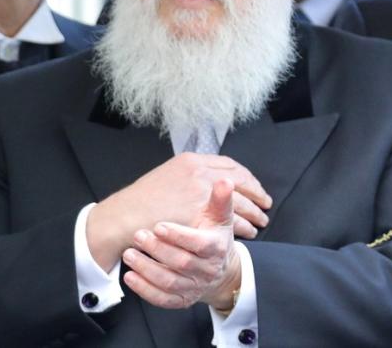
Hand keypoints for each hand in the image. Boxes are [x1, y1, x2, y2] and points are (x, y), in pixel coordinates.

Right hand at [87, 152, 270, 269]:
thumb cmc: (142, 201)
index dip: (247, 177)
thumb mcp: (167, 176)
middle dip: (257, 194)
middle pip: (242, 181)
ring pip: (241, 202)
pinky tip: (247, 232)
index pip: (231, 164)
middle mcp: (198, 172)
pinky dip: (244, 227)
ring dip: (254, 213)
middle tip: (265, 203)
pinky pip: (232, 221)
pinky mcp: (201, 214)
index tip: (254, 186)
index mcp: (191, 160)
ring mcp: (200, 193)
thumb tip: (211, 181)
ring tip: (260, 221)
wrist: (126, 216)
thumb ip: (190, 176)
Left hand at [122, 179, 242, 309]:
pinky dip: (145, 290)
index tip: (159, 226)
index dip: (179, 236)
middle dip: (157, 250)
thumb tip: (224, 181)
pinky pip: (163, 299)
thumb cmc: (214, 239)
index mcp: (216, 248)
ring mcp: (193, 286)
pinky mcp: (182, 299)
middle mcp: (206, 270)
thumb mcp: (219, 218)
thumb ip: (219, 200)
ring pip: (169, 282)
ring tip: (129, 254)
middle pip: (181, 263)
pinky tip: (131, 277)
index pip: (200, 245)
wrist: (220, 269)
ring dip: (147, 269)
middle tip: (138, 235)